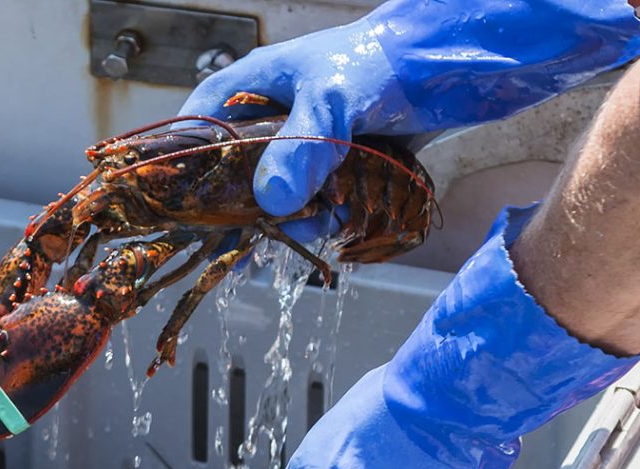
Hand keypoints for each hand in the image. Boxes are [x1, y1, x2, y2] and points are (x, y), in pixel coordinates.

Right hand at [180, 0, 639, 216]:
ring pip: (281, 197)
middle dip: (254, 210)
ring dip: (299, 219)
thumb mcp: (334, 101)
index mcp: (250, 88)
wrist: (452, 64)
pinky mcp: (339, 162)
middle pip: (237, 176)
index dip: (186, 173)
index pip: (194, 131)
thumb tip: (272, 203)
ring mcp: (307, 142)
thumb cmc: (384, 61)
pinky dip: (329, 215)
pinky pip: (319, 200)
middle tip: (267, 235)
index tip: (190, 213)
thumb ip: (302, 148)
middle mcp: (273, 117)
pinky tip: (346, 216)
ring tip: (326, 220)